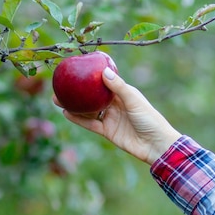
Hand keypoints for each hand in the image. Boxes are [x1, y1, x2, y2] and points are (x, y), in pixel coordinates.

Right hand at [53, 67, 181, 164]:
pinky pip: (89, 124)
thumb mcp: (134, 101)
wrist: (156, 145)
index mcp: (122, 93)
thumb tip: (103, 71)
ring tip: (57, 98)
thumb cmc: (150, 119)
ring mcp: (110, 118)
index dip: (91, 75)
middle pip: (92, 95)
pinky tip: (66, 113)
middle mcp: (114, 104)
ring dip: (74, 104)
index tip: (78, 68)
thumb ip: (119, 87)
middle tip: (62, 84)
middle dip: (78, 90)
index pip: (104, 81)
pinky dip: (78, 119)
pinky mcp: (107, 131)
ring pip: (88, 110)